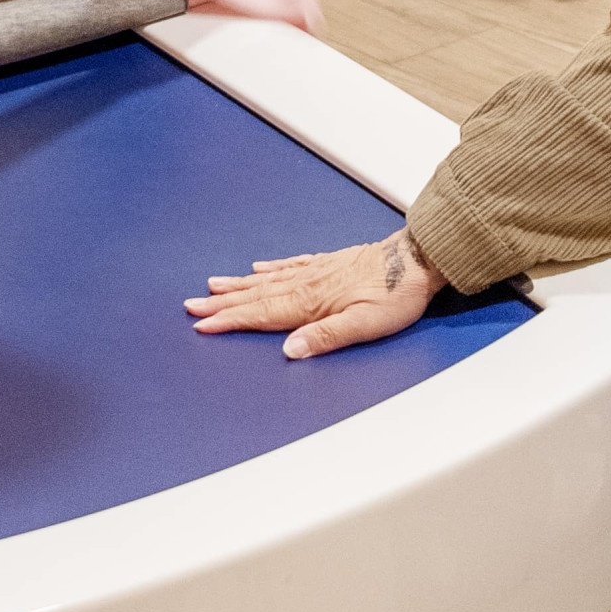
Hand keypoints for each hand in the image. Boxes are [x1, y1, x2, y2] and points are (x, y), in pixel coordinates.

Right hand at [187, 229, 443, 358]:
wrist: (419, 260)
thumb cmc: (396, 295)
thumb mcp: (366, 325)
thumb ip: (326, 338)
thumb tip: (290, 351)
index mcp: (313, 302)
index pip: (263, 314)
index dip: (230, 321)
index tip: (202, 326)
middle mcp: (308, 283)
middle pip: (256, 296)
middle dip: (222, 304)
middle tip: (191, 307)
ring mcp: (316, 270)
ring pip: (267, 280)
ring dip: (238, 286)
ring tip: (211, 287)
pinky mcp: (328, 262)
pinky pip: (289, 265)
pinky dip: (270, 268)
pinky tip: (257, 268)